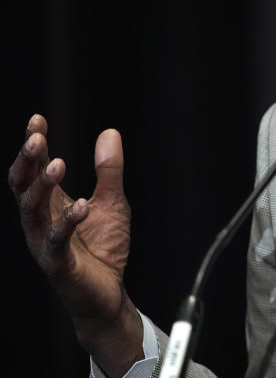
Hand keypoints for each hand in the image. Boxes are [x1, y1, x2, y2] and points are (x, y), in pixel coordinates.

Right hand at [8, 114, 142, 375]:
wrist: (108, 294)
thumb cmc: (103, 249)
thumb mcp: (113, 202)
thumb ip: (109, 170)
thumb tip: (109, 133)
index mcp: (50, 205)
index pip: (34, 170)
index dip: (33, 146)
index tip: (37, 120)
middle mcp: (41, 221)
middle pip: (23, 186)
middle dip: (28, 161)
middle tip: (37, 138)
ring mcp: (46, 242)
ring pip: (32, 211)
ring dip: (43, 186)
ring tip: (58, 164)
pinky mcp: (59, 264)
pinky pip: (57, 241)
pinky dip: (67, 221)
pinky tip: (80, 204)